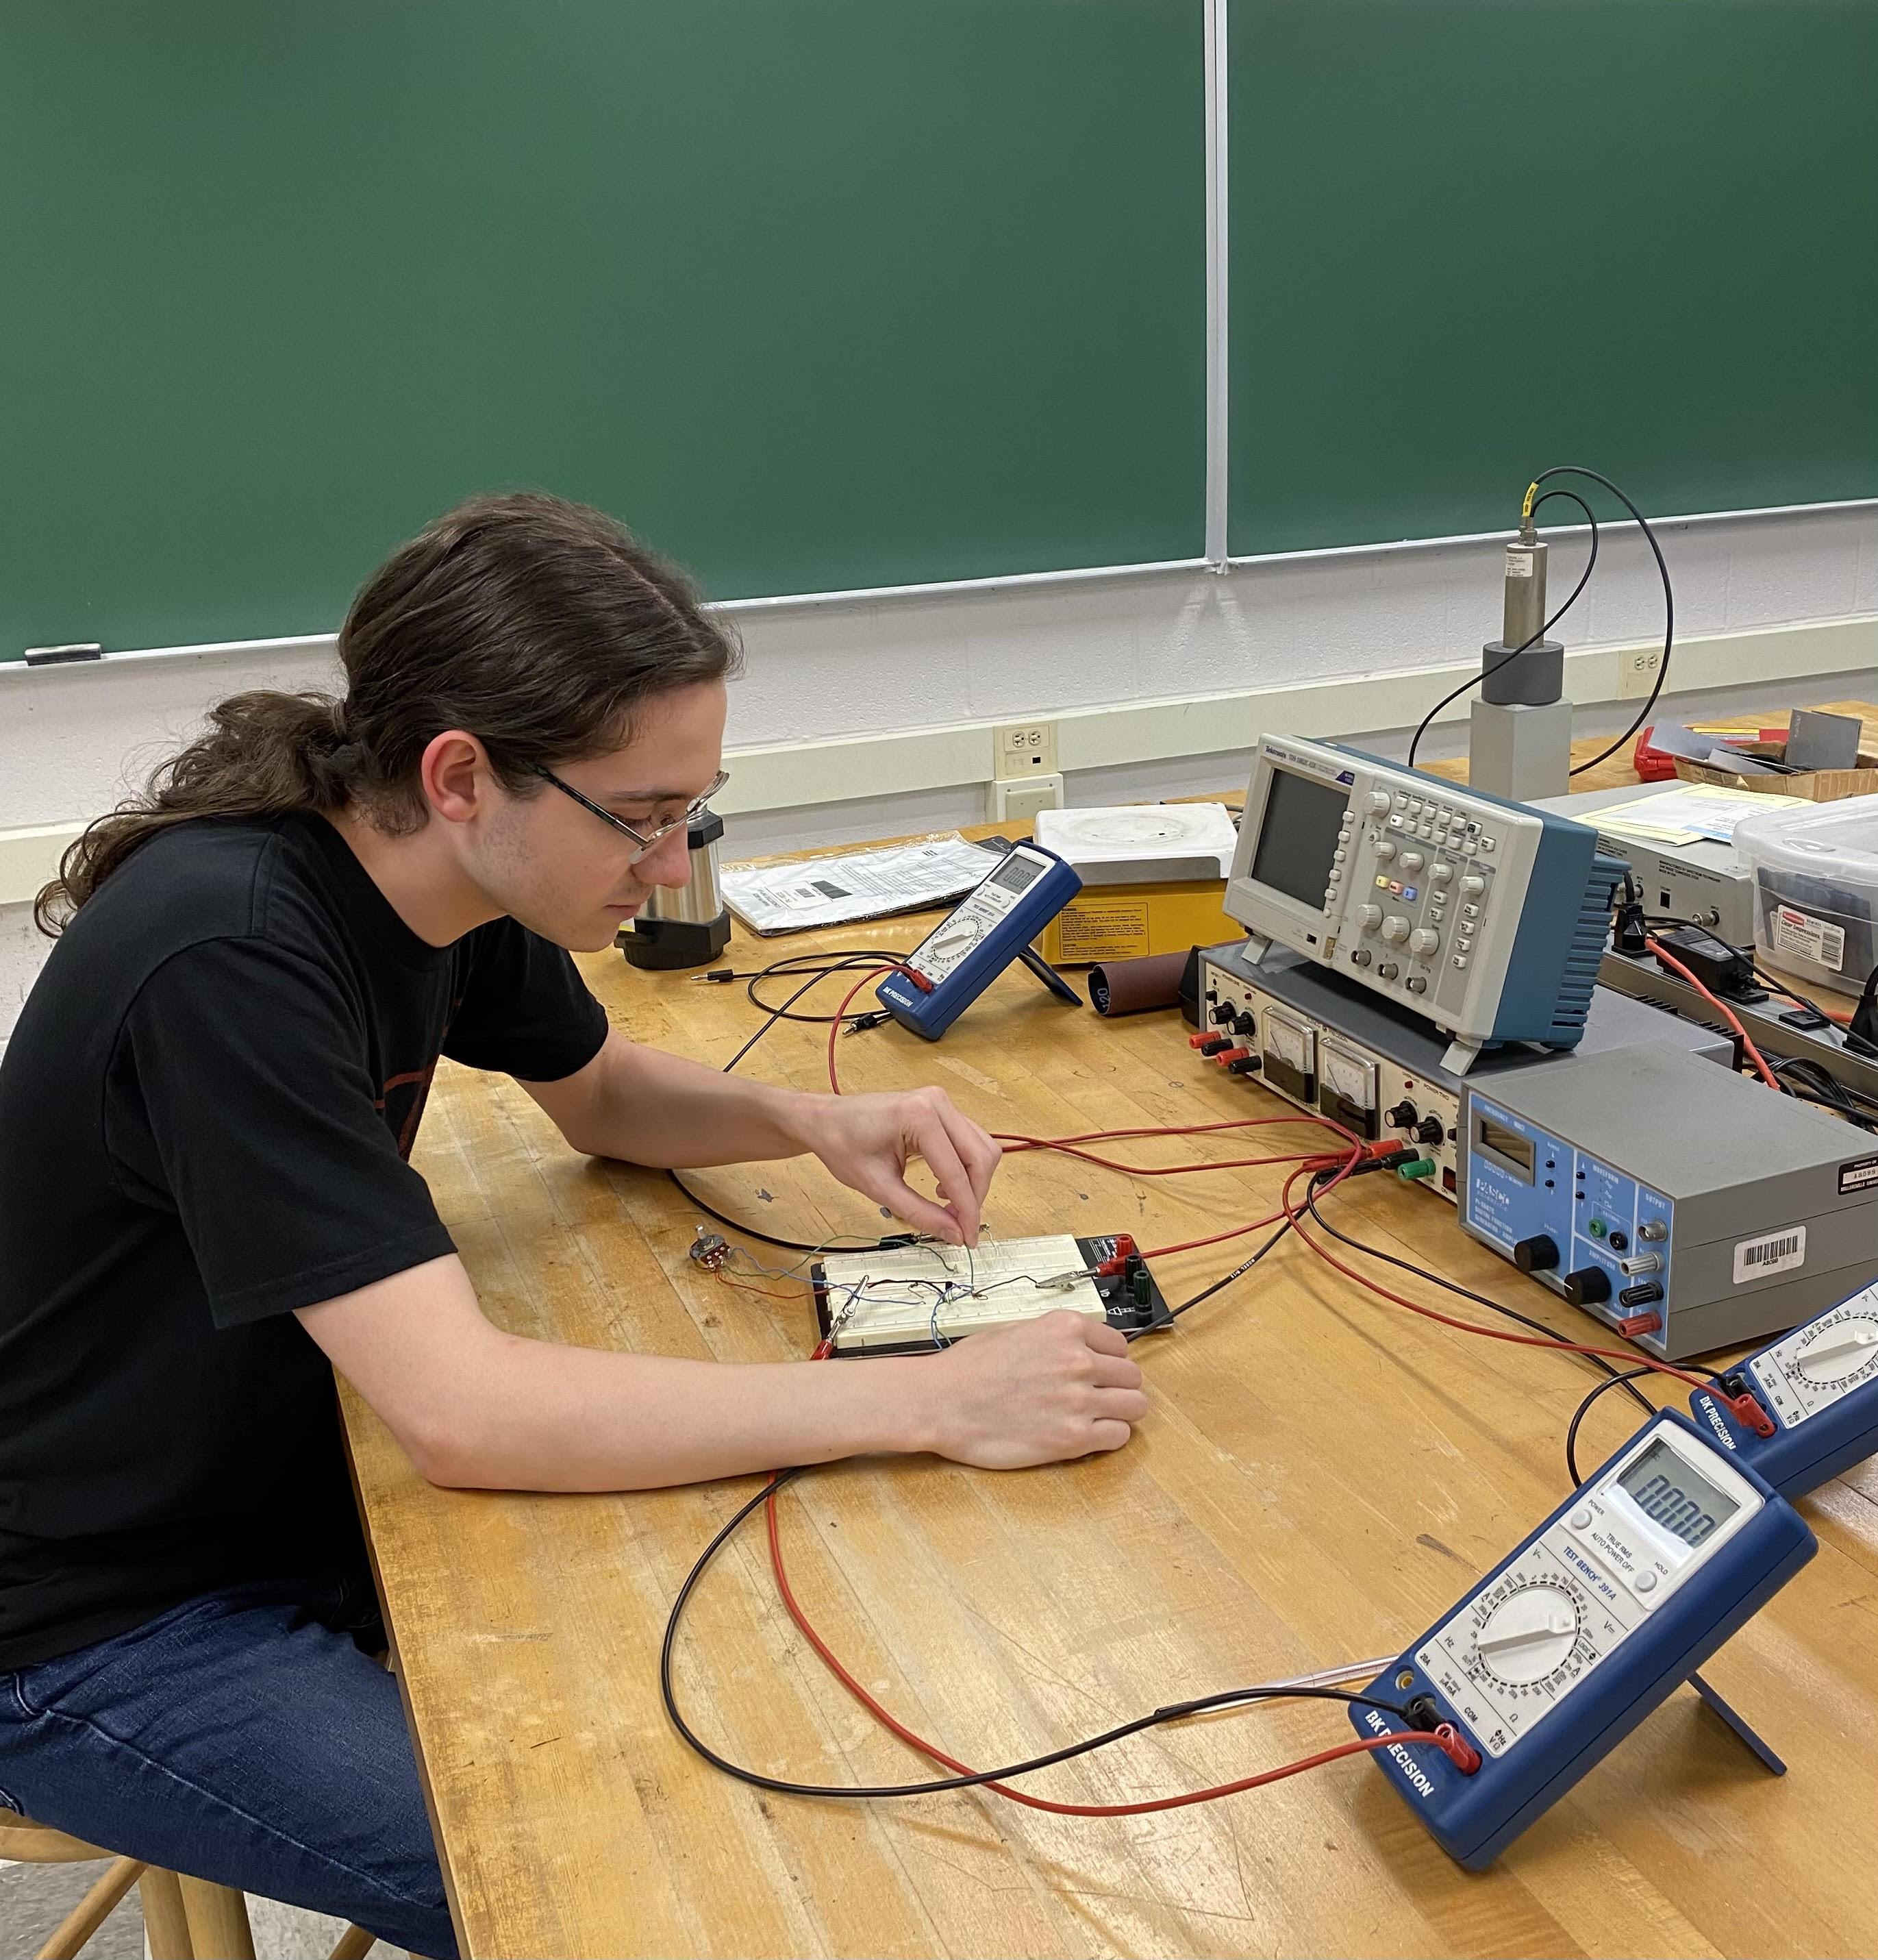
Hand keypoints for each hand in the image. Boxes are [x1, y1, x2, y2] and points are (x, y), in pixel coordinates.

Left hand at [795, 1085, 1001, 1244]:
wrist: (826, 1120)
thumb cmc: (843, 1146)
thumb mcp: (878, 1187)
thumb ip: (920, 1212)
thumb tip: (954, 1234)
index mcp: (919, 1116)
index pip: (957, 1171)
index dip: (967, 1210)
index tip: (968, 1240)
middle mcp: (937, 1103)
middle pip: (981, 1156)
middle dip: (975, 1196)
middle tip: (960, 1227)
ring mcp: (942, 1102)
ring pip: (982, 1148)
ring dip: (974, 1182)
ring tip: (948, 1207)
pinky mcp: (942, 1108)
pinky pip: (970, 1140)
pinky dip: (966, 1168)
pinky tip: (944, 1187)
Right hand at [915, 1311, 1148, 1468]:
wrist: (940, 1402)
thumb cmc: (967, 1369)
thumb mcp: (1014, 1331)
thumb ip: (1053, 1339)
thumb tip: (1076, 1348)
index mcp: (1065, 1328)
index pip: (1119, 1344)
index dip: (1110, 1361)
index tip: (1102, 1372)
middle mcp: (1078, 1360)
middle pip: (1131, 1376)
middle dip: (1119, 1388)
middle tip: (1101, 1398)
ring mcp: (1079, 1399)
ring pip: (1135, 1406)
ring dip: (1121, 1412)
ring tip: (1100, 1418)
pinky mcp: (1073, 1437)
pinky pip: (1119, 1436)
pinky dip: (1109, 1437)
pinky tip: (1089, 1436)